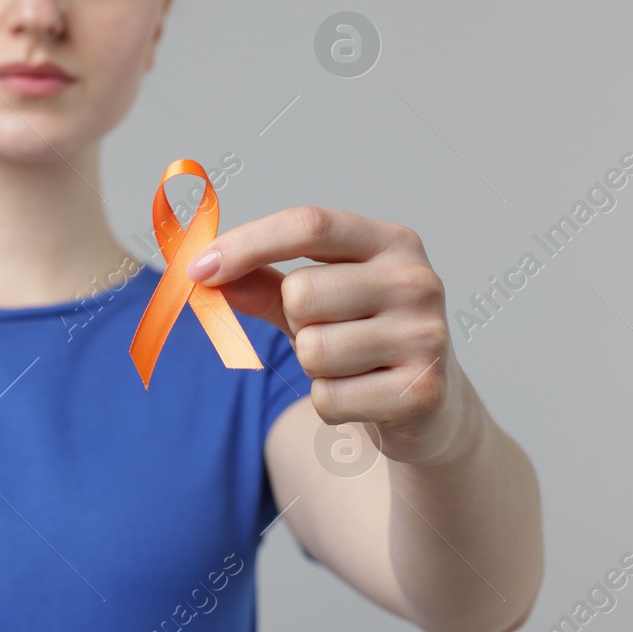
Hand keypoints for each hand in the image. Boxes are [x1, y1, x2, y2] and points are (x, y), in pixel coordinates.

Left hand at [184, 206, 473, 466]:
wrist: (433, 406)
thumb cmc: (364, 340)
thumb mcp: (316, 302)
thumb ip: (263, 283)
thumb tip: (206, 275)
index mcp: (391, 242)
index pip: (310, 225)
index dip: (247, 244)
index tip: (199, 269)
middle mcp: (416, 280)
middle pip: (302, 293)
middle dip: (295, 323)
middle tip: (328, 335)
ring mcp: (426, 335)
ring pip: (313, 350)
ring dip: (314, 368)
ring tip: (350, 368)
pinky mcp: (422, 391)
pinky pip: (329, 398)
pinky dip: (330, 404)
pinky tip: (362, 398)